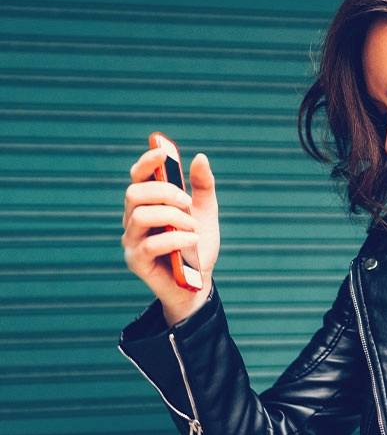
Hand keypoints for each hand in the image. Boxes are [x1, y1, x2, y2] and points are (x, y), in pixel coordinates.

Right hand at [121, 146, 220, 323]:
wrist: (200, 281)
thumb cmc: (197, 245)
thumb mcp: (206, 212)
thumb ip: (203, 186)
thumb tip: (200, 157)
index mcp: (148, 203)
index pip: (138, 176)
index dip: (147, 162)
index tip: (163, 153)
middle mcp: (133, 219)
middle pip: (135, 192)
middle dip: (165, 192)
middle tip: (189, 203)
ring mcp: (131, 240)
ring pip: (140, 215)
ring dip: (174, 217)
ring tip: (194, 228)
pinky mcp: (136, 261)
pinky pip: (150, 244)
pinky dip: (176, 239)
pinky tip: (193, 240)